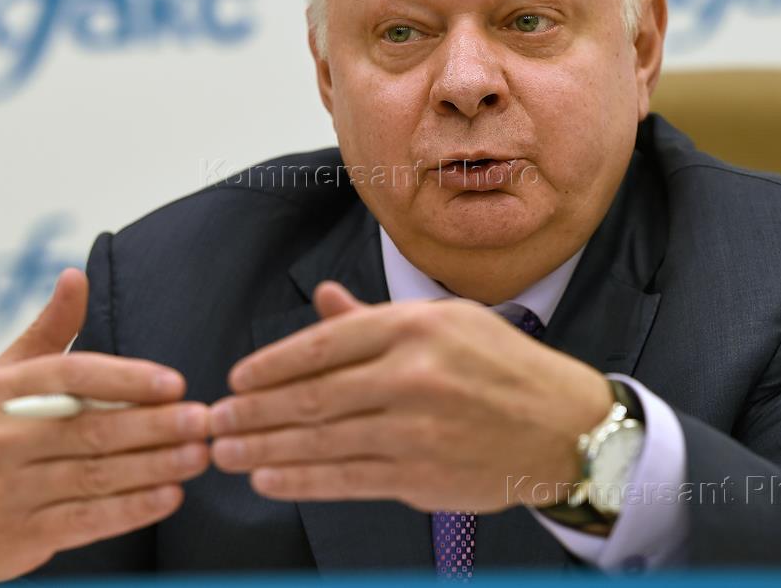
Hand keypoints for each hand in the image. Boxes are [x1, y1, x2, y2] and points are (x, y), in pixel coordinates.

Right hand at [0, 269, 209, 583]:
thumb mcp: (0, 378)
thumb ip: (48, 329)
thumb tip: (76, 274)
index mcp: (1, 394)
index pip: (72, 378)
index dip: (127, 379)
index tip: (175, 383)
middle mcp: (2, 440)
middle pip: (92, 430)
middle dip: (155, 425)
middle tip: (203, 419)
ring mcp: (10, 491)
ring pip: (96, 476)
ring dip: (154, 467)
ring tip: (199, 455)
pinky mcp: (23, 535)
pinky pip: (87, 520)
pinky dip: (132, 509)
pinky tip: (170, 496)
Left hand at [208, 281, 611, 512]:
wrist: (565, 426)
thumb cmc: (502, 365)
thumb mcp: (447, 322)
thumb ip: (377, 318)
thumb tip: (324, 301)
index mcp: (416, 327)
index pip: (323, 344)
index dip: (271, 365)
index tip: (237, 378)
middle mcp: (414, 376)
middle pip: (311, 397)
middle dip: (253, 412)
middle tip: (214, 420)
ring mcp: (417, 431)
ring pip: (321, 443)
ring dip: (263, 450)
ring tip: (225, 452)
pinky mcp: (421, 477)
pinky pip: (346, 480)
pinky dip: (301, 480)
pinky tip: (269, 478)